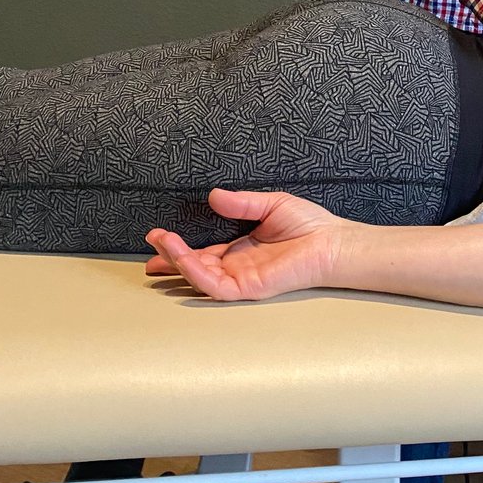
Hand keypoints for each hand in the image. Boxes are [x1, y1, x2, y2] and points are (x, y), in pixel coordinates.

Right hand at [145, 188, 348, 300]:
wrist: (332, 241)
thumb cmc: (308, 225)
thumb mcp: (270, 205)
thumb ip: (242, 203)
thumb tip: (214, 195)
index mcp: (240, 249)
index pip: (203, 252)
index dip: (180, 247)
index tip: (159, 235)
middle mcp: (237, 266)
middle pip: (195, 267)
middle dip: (170, 258)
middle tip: (150, 245)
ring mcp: (241, 279)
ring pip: (200, 277)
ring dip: (178, 262)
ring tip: (162, 244)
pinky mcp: (248, 288)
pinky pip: (215, 285)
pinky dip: (196, 273)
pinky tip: (184, 258)